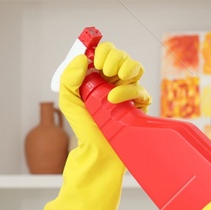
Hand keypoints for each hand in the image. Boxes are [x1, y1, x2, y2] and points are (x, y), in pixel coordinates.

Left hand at [44, 38, 152, 209]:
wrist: (97, 158)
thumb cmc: (85, 131)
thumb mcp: (70, 104)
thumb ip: (69, 81)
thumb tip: (79, 60)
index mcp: (100, 80)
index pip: (106, 55)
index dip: (103, 51)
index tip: (94, 58)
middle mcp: (116, 85)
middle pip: (123, 58)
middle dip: (114, 57)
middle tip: (103, 67)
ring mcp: (129, 96)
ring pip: (136, 70)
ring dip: (125, 68)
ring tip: (111, 79)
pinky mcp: (139, 109)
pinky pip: (141, 91)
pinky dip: (128, 91)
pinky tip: (113, 99)